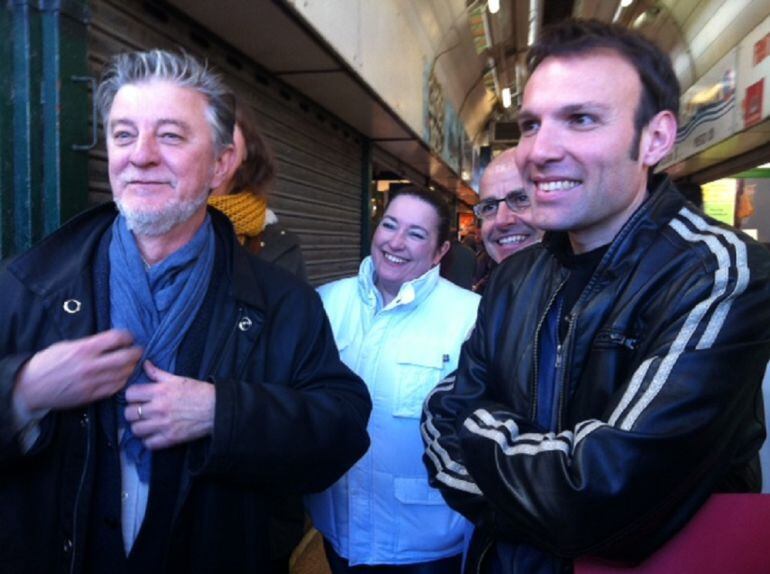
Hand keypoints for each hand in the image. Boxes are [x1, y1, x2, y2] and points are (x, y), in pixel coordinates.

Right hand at [14, 330, 141, 411]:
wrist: (31, 387)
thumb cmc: (47, 363)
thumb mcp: (66, 346)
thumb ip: (89, 344)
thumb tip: (110, 341)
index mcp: (83, 349)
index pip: (116, 338)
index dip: (127, 336)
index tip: (129, 337)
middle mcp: (90, 366)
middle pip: (125, 358)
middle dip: (136, 352)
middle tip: (138, 350)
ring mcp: (92, 382)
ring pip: (124, 374)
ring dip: (132, 367)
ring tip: (132, 363)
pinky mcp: (91, 396)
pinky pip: (115, 388)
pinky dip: (123, 381)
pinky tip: (122, 376)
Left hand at [124, 360, 214, 449]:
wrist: (216, 408)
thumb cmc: (198, 392)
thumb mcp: (178, 379)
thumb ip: (158, 373)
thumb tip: (145, 364)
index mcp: (159, 391)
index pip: (129, 394)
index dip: (132, 395)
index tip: (137, 398)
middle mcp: (158, 408)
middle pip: (128, 413)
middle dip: (132, 411)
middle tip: (140, 411)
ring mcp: (163, 425)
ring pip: (135, 429)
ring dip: (139, 426)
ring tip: (146, 423)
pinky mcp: (170, 438)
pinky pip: (148, 444)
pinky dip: (149, 440)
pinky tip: (154, 434)